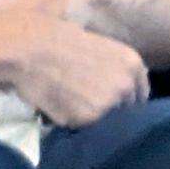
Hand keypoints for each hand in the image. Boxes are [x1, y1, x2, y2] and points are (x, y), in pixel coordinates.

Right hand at [2, 12, 148, 125]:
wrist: (29, 48)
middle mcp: (126, 85)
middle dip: (111, 112)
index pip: (140, 95)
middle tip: (86, 105)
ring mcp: (109, 103)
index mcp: (133, 64)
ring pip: (106, 123)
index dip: (124, 101)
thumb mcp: (97, 48)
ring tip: (69, 105)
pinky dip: (73, 123)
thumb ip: (113, 70)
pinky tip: (59, 107)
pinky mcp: (89, 119)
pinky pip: (84, 129)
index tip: (110, 103)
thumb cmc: (55, 40)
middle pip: (127, 112)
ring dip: (92, 120)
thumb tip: (116, 93)